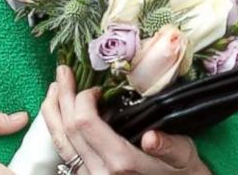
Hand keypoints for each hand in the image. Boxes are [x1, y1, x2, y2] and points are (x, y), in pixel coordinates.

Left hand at [42, 67, 206, 174]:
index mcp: (121, 164)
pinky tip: (58, 115)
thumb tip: (152, 138)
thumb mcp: (184, 157)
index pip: (85, 124)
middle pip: (67, 130)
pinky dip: (58, 129)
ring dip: (53, 112)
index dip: (83, 99)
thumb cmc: (182, 172)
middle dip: (63, 97)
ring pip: (60, 143)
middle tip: (63, 72)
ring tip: (54, 88)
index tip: (97, 89)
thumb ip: (169, 147)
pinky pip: (64, 153)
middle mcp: (99, 174)